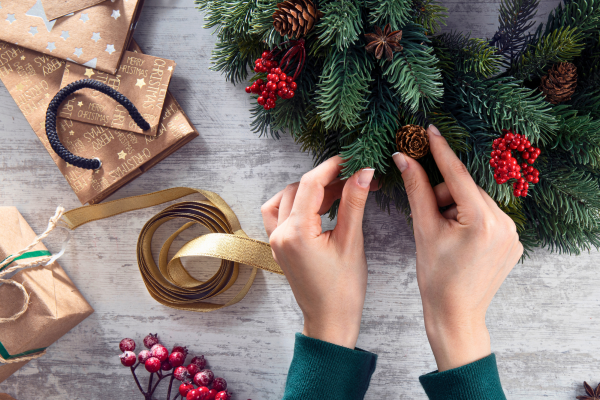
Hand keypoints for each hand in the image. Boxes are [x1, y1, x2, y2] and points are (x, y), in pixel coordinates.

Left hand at [261, 156, 376, 348]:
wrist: (330, 320)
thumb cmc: (343, 289)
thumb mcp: (351, 242)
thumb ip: (354, 203)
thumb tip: (363, 172)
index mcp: (296, 233)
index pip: (311, 184)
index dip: (332, 167)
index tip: (353, 159)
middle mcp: (279, 234)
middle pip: (298, 188)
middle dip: (327, 180)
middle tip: (355, 180)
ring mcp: (275, 241)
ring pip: (285, 198)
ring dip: (309, 190)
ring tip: (338, 193)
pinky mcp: (278, 246)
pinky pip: (278, 213)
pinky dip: (295, 204)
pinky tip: (317, 207)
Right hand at [393, 125, 522, 371]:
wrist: (455, 314)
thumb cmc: (435, 277)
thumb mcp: (423, 229)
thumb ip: (417, 189)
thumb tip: (404, 157)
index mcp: (481, 220)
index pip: (457, 175)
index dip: (441, 150)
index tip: (430, 129)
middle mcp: (504, 223)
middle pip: (466, 189)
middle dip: (444, 196)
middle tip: (430, 218)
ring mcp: (513, 234)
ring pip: (476, 202)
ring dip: (456, 208)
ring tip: (444, 234)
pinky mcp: (514, 242)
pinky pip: (488, 216)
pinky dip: (470, 219)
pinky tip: (459, 240)